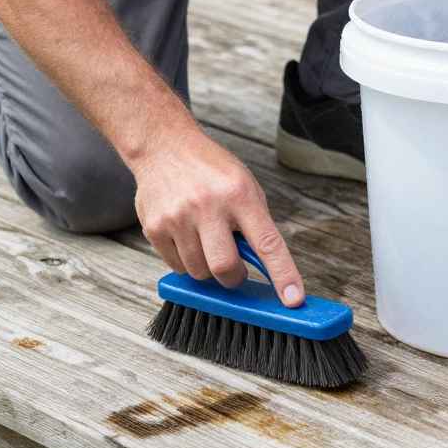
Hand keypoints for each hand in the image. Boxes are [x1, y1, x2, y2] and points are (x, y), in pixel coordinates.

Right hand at [133, 127, 304, 306]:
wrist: (164, 147)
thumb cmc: (210, 170)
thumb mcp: (245, 187)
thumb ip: (255, 225)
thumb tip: (264, 269)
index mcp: (240, 195)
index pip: (267, 244)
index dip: (283, 275)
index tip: (293, 300)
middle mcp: (208, 206)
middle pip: (225, 268)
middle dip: (233, 277)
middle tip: (234, 269)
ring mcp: (178, 217)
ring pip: (199, 272)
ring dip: (207, 268)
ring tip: (205, 241)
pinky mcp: (155, 227)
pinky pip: (177, 266)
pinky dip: (186, 261)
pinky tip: (186, 236)